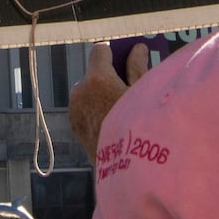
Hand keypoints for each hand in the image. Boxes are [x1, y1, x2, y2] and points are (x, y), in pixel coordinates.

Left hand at [70, 41, 148, 161]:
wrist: (128, 169)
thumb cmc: (139, 126)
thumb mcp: (144, 94)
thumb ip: (138, 67)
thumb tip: (138, 49)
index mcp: (97, 79)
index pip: (100, 51)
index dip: (113, 53)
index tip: (124, 57)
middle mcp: (80, 92)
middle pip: (93, 73)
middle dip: (107, 76)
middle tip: (126, 86)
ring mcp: (74, 111)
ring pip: (87, 92)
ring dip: (99, 94)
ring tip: (120, 108)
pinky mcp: (74, 128)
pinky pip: (84, 109)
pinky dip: (94, 110)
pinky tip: (111, 122)